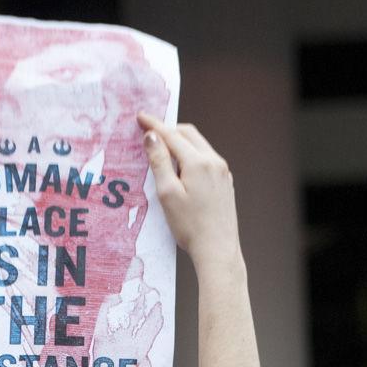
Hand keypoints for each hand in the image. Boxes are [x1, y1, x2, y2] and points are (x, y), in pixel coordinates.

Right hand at [137, 114, 241, 271]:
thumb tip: (152, 137)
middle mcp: (214, 162)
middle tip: (150, 131)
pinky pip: (207, 160)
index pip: (172, 135)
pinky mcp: (226, 183)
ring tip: (164, 149)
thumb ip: (159, 162)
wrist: (218, 249)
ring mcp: (223, 172)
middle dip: (169, 130)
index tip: (140, 116)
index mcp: (198, 162)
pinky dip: (192, 156)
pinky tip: (183, 168)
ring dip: (181, 142)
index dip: (154, 125)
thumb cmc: (190, 226)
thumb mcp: (168, 194)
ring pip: (199, 146)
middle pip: (189, 135)